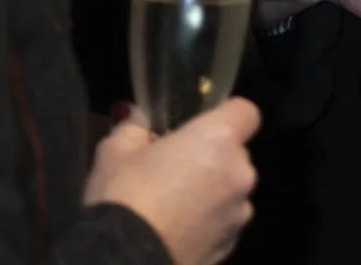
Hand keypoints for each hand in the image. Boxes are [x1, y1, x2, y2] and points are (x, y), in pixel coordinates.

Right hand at [85, 98, 260, 264]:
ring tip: (172, 207)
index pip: (246, 112)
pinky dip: (207, 224)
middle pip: (236, 155)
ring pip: (231, 192)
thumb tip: (138, 119)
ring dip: (212, 194)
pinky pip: (223, 224)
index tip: (198, 127)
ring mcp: (239, 214)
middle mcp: (240, 173)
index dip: (225, 116)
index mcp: (218, 139)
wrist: (124, 262)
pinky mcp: (231, 248)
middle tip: (174, 170)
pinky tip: (175, 232)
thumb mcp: (115, 153)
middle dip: (212, 159)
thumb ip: (134, 128)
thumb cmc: (124, 198)